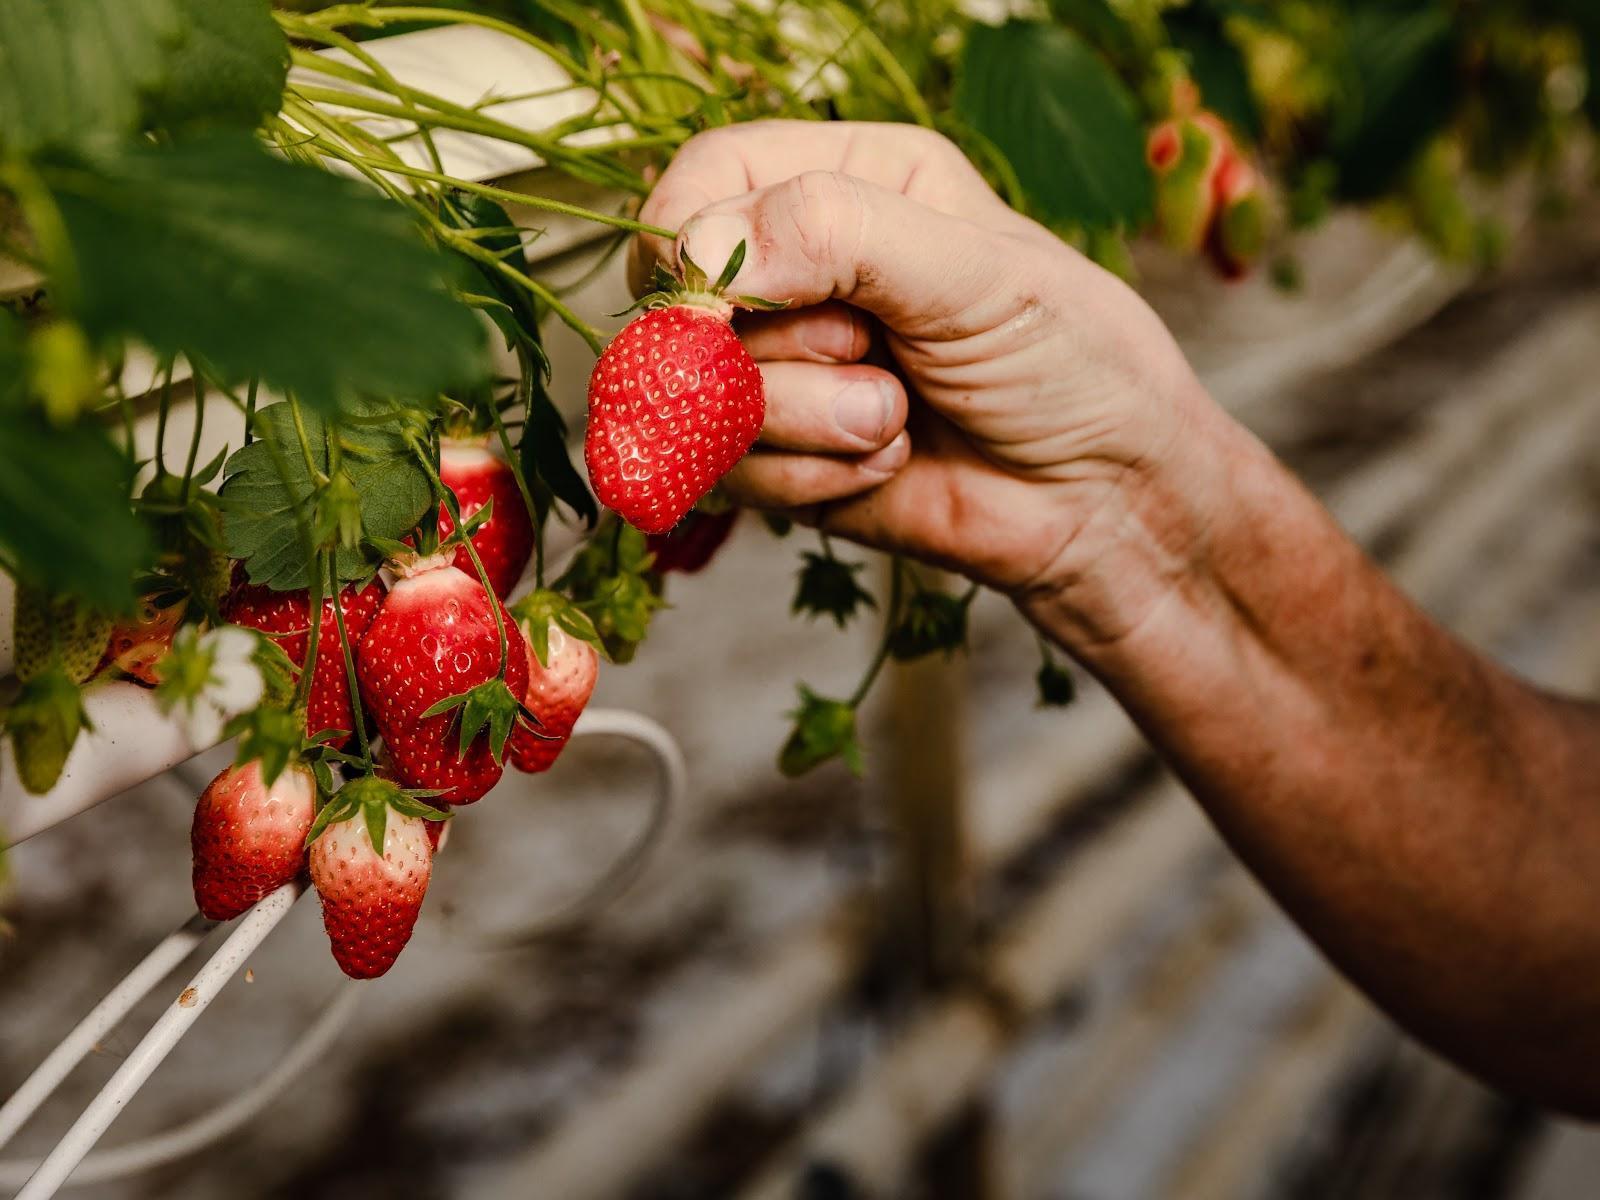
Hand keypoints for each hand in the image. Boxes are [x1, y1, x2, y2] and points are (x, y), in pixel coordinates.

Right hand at [632, 121, 1223, 640]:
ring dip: (806, 421)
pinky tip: (884, 465)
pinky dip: (809, 476)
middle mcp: (805, 270)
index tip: (718, 298)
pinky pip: (728, 471)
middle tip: (874, 353)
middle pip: (688, 299)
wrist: (1102, 500)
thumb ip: (838, 233)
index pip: (710, 179)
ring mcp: (787, 369)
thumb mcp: (972, 270)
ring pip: (699, 396)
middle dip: (781, 347)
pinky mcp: (781, 457)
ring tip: (897, 419)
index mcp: (853, 181)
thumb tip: (703, 250)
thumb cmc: (1067, 362)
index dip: (691, 237)